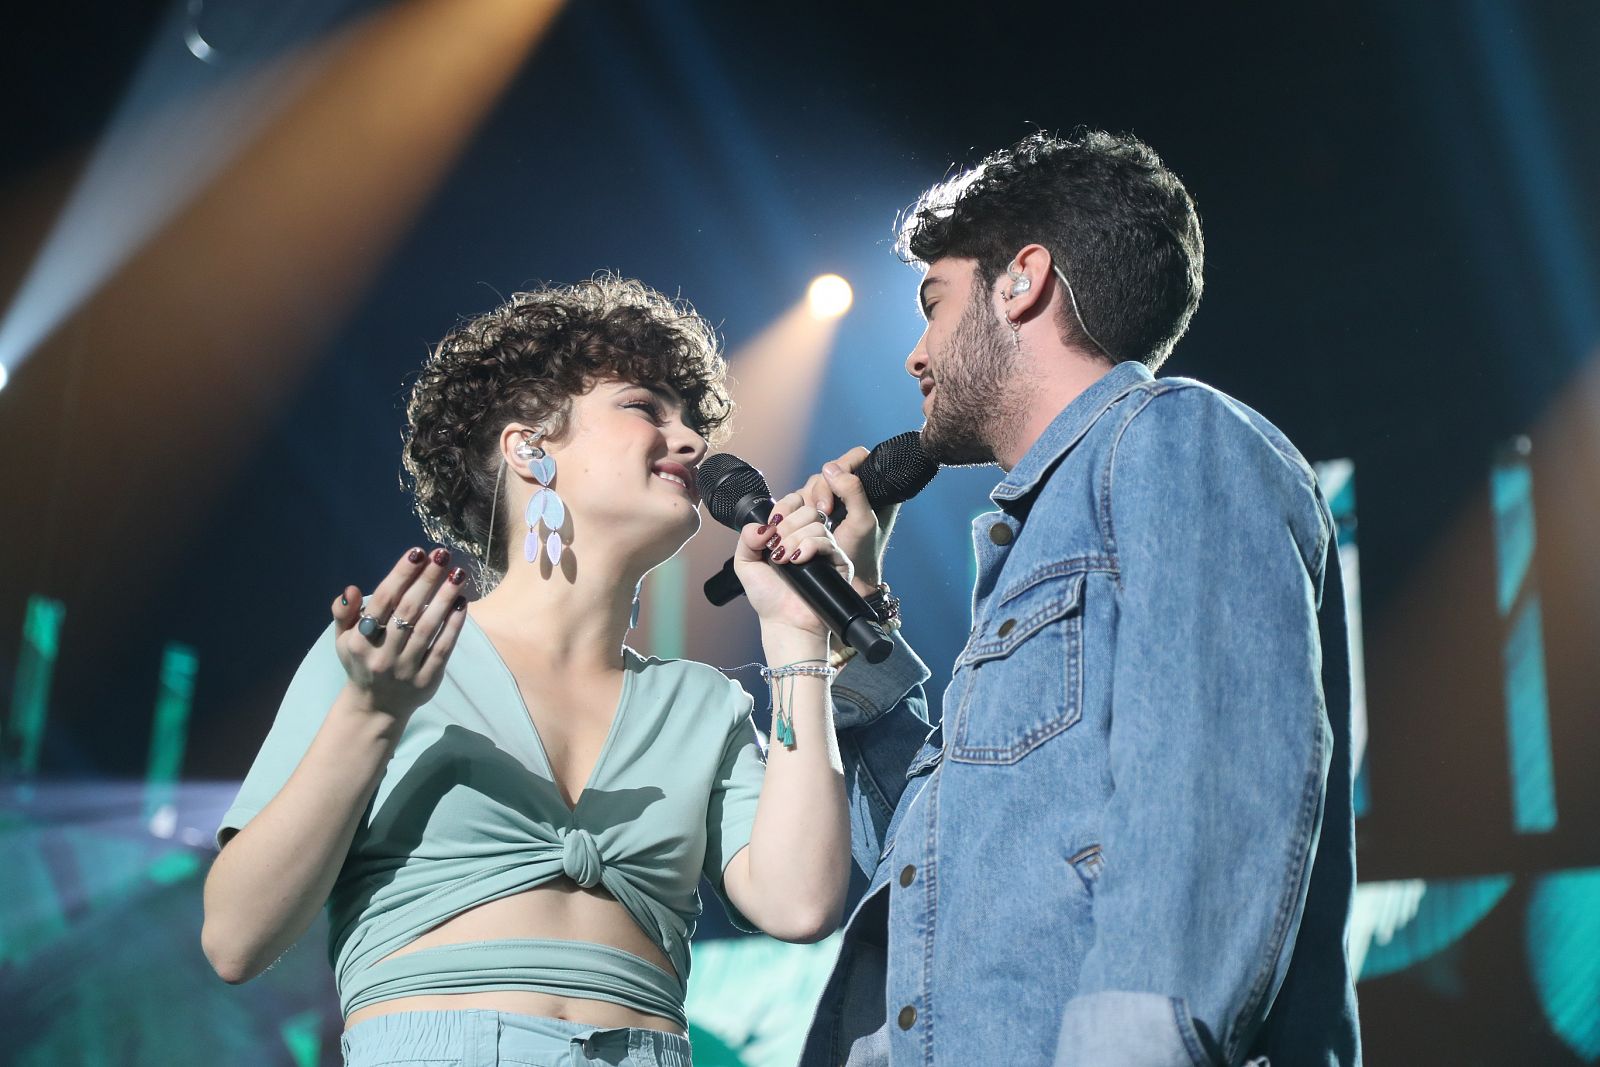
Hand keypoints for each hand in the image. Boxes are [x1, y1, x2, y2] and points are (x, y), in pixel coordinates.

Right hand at [331, 546, 470, 717]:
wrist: (375, 707)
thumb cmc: (361, 662)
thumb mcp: (343, 639)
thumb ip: (344, 613)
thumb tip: (350, 589)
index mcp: (359, 640)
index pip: (383, 600)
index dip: (401, 575)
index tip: (418, 552)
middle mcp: (382, 653)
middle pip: (408, 610)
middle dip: (427, 579)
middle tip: (443, 554)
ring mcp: (405, 668)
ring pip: (428, 627)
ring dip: (444, 598)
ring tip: (458, 574)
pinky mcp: (427, 680)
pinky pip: (443, 648)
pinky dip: (453, 625)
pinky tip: (462, 603)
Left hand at [731, 509, 853, 636]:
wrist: (784, 622)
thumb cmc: (768, 597)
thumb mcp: (745, 563)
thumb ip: (746, 538)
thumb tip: (763, 525)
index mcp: (790, 533)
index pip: (795, 502)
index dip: (783, 509)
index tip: (771, 528)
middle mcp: (809, 537)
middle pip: (807, 510)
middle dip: (787, 526)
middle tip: (775, 549)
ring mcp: (825, 549)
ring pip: (816, 524)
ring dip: (795, 539)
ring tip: (783, 560)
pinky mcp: (838, 562)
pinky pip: (827, 542)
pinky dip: (809, 547)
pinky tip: (797, 561)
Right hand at [773, 446, 898, 595]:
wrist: (846, 579)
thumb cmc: (862, 553)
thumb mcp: (863, 522)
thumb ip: (854, 492)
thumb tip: (832, 468)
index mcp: (875, 487)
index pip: (857, 458)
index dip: (844, 468)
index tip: (836, 493)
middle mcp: (853, 489)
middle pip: (830, 470)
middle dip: (822, 490)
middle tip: (824, 513)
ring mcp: (834, 500)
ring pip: (813, 484)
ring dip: (809, 500)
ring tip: (816, 521)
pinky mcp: (817, 511)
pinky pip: (802, 497)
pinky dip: (798, 507)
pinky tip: (800, 521)